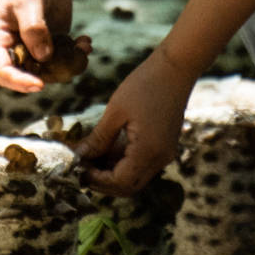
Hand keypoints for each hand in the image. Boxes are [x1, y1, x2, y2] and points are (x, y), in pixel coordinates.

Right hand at [0, 0, 85, 91]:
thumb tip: (44, 58)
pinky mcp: (53, 39)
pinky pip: (64, 56)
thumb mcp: (29, 3)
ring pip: (51, 69)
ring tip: (83, 47)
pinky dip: (77, 54)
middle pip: (29, 74)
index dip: (19, 82)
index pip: (2, 71)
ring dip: (69, 64)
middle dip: (52, 74)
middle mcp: (15, 46)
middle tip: (70, 62)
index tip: (39, 84)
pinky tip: (85, 41)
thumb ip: (34, 31)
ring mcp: (35, 44)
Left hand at [77, 51, 189, 196]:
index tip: (78, 167)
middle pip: (128, 186)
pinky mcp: (164, 147)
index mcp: (149, 151)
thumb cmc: (144, 84)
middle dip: (103, 182)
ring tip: (90, 155)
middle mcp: (160, 159)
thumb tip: (78, 156)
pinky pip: (141, 164)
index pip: (120, 182)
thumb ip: (98, 138)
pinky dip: (122, 162)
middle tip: (82, 167)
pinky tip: (105, 147)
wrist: (176, 68)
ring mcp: (164, 154)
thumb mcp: (116, 111)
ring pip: (134, 177)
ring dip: (111, 172)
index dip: (97, 179)